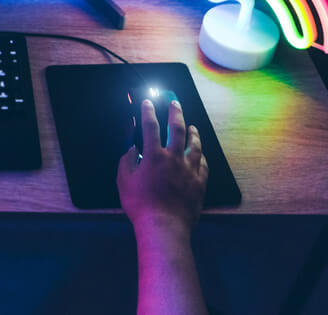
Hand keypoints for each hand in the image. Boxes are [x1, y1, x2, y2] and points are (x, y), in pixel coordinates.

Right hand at [117, 99, 207, 239]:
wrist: (164, 226)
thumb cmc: (140, 204)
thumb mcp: (124, 181)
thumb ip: (127, 161)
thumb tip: (131, 149)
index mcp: (154, 155)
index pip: (151, 126)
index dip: (148, 111)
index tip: (148, 101)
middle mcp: (174, 158)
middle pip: (177, 129)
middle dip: (175, 112)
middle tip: (174, 102)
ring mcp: (190, 170)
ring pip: (194, 145)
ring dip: (193, 132)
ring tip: (192, 125)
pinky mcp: (199, 183)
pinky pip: (203, 164)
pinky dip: (201, 156)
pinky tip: (200, 153)